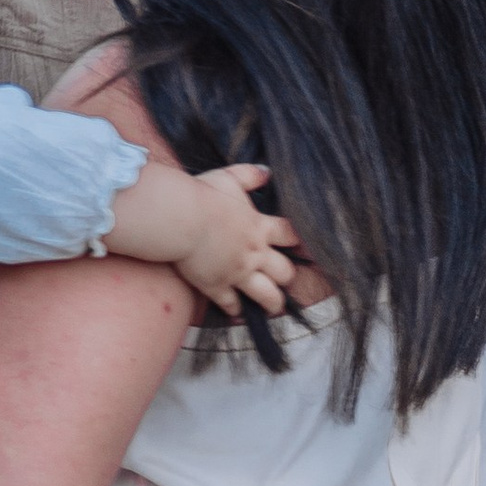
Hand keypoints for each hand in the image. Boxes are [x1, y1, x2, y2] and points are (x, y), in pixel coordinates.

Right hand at [170, 165, 300, 318]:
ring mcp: (237, 273)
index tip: (305, 247)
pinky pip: (231, 304)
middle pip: (285, 272)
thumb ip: (250, 175)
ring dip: (273, 302)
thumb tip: (268, 172)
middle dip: (288, 277)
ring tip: (274, 308)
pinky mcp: (217, 287)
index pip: (290, 235)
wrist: (180, 219)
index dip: (300, 241)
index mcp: (259, 227)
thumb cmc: (203, 195)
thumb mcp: (229, 178)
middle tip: (286, 279)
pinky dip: (235, 310)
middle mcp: (254, 254)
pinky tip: (238, 313)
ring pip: (266, 295)